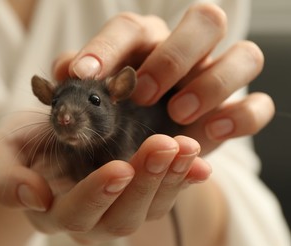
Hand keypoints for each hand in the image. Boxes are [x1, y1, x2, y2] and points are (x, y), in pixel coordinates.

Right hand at [0, 113, 210, 241]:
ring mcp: (117, 211)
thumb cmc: (21, 147)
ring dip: (170, 180)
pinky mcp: (138, 196)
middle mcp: (88, 221)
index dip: (98, 194)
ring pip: (148, 209)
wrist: (45, 144)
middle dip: (144, 183)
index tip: (120, 168)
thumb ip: (4, 178)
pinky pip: (165, 197)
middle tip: (164, 146)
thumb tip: (32, 197)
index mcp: (52, 212)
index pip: (76, 214)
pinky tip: (200, 163)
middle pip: (120, 217)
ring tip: (186, 147)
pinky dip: (185, 180)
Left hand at [53, 3, 273, 154]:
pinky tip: (212, 131)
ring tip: (178, 115)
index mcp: (148, 44)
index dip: (107, 47)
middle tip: (143, 93)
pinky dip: (242, 116)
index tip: (82, 75)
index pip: (131, 27)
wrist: (147, 149)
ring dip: (212, 83)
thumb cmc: (115, 119)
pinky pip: (258, 105)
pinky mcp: (236, 110)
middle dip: (174, 56)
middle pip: (205, 21)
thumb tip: (61, 73)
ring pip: (245, 55)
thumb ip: (77, 86)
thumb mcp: (92, 105)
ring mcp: (218, 78)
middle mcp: (189, 52)